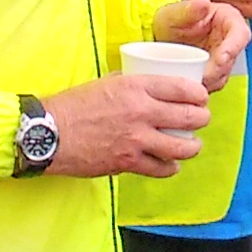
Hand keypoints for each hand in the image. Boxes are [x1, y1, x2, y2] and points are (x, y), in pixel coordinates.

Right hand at [39, 74, 211, 178]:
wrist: (49, 133)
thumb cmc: (73, 106)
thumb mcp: (105, 82)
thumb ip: (130, 83)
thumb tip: (148, 85)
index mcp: (136, 87)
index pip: (183, 88)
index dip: (199, 94)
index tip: (201, 97)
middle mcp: (141, 112)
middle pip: (190, 117)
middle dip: (202, 119)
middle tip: (200, 119)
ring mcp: (137, 140)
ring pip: (182, 147)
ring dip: (192, 146)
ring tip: (192, 144)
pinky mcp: (128, 163)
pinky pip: (161, 168)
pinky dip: (170, 167)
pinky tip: (171, 164)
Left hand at [151, 0, 250, 86]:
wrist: (161, 36)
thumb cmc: (172, 19)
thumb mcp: (176, 12)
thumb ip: (190, 9)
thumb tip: (203, 2)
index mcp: (228, 19)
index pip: (241, 34)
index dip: (233, 47)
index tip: (221, 59)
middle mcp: (230, 39)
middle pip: (233, 58)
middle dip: (218, 70)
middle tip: (202, 76)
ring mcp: (224, 56)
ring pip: (224, 73)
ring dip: (211, 80)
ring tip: (192, 80)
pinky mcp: (216, 71)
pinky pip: (215, 82)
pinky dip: (205, 85)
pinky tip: (191, 85)